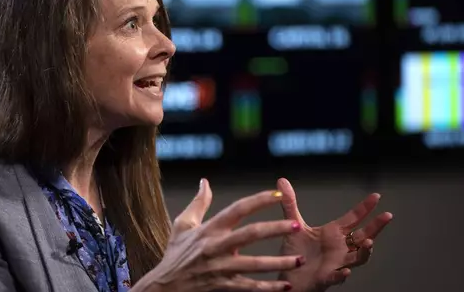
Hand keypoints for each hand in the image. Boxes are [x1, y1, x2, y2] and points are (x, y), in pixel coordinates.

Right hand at [136, 179, 304, 291]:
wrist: (164, 287)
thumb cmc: (174, 255)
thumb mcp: (183, 225)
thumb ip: (199, 203)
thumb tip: (205, 182)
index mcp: (210, 229)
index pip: (238, 209)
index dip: (258, 200)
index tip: (278, 194)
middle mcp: (216, 247)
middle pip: (250, 234)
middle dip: (276, 229)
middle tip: (298, 226)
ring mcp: (220, 268)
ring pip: (254, 264)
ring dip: (279, 263)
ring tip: (300, 261)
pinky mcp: (223, 286)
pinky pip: (249, 287)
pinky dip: (267, 288)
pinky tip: (285, 286)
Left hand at [276, 178, 392, 291]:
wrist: (289, 276)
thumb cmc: (296, 252)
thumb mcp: (293, 224)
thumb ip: (290, 204)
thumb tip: (282, 181)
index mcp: (333, 233)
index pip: (353, 218)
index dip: (365, 208)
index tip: (377, 196)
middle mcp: (339, 247)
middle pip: (363, 236)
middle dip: (376, 227)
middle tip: (387, 215)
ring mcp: (336, 263)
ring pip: (357, 258)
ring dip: (364, 252)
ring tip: (369, 243)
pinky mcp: (327, 278)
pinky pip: (338, 277)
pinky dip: (342, 275)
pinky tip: (346, 271)